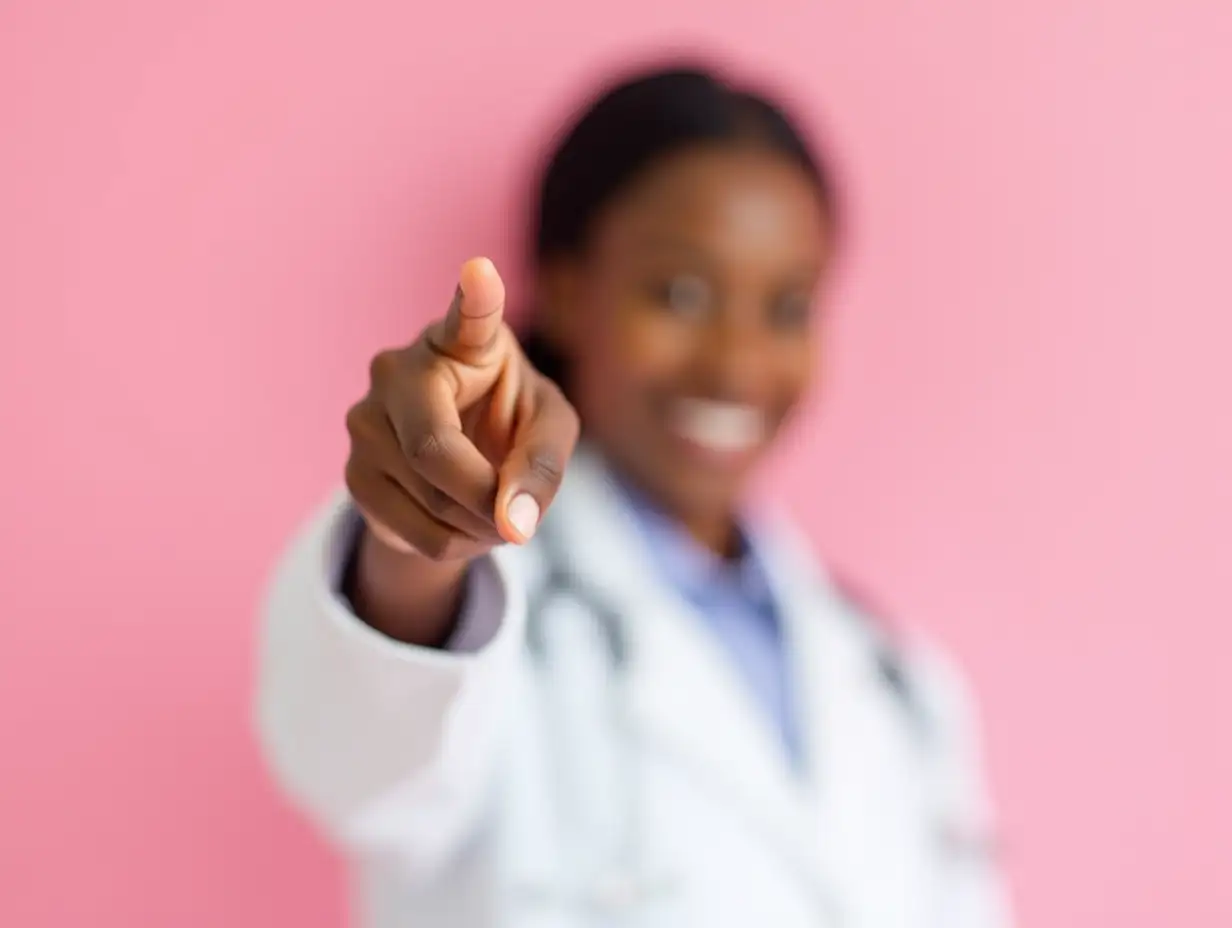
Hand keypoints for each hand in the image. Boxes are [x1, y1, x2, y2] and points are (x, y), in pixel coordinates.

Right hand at [345, 257, 579, 561]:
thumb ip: (544, 465)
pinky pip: (418, 533)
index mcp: (459, 341)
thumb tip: (513, 524)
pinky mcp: (352, 475)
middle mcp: (398, 370)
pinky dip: (458, 543)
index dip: (475, 299)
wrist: (455, 463)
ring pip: (431, 501)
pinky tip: (462, 522)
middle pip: (435, 451)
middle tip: (518, 514)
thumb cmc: (510, 420)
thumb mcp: (549, 430)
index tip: (482, 273)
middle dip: (486, 496)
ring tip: (493, 508)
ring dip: (482, 526)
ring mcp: (363, 421)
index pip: (465, 317)